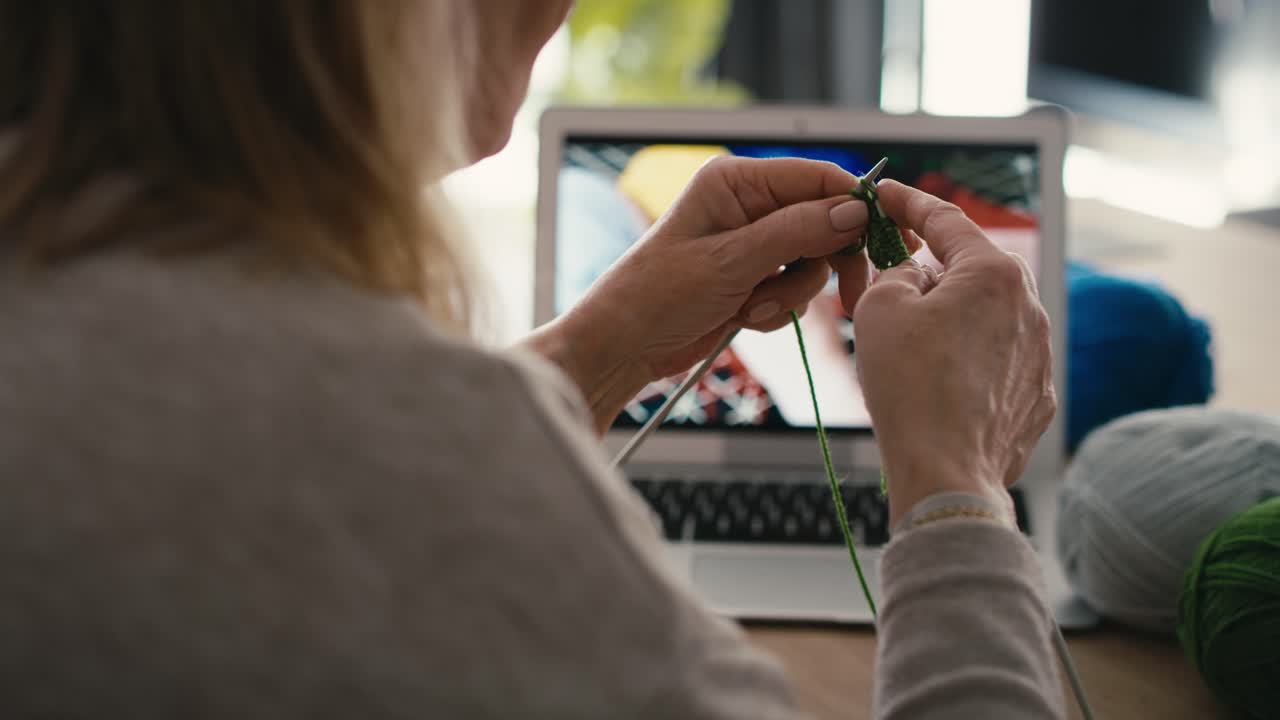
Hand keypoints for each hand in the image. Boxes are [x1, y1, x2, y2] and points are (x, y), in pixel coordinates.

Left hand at [524, 156, 872, 432]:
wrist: (623, 346)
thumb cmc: (658, 295)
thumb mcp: (731, 262)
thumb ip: (795, 232)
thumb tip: (853, 211)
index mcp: (736, 181)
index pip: (817, 177)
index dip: (852, 208)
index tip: (874, 243)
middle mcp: (747, 204)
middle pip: (824, 221)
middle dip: (823, 262)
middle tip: (842, 297)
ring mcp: (751, 242)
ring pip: (812, 261)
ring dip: (792, 293)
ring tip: (753, 309)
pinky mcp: (752, 276)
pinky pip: (793, 288)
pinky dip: (778, 308)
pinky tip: (744, 319)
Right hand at [842, 180, 1055, 525]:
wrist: (946, 471)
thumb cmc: (911, 388)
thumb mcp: (880, 309)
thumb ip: (897, 272)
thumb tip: (915, 274)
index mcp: (993, 273)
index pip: (945, 220)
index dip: (906, 202)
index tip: (883, 194)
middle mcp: (1029, 305)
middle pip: (970, 268)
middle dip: (929, 269)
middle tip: (888, 279)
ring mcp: (1039, 352)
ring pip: (985, 315)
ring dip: (948, 318)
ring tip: (907, 346)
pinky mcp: (1036, 394)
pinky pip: (996, 358)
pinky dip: (966, 359)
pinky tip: (937, 381)